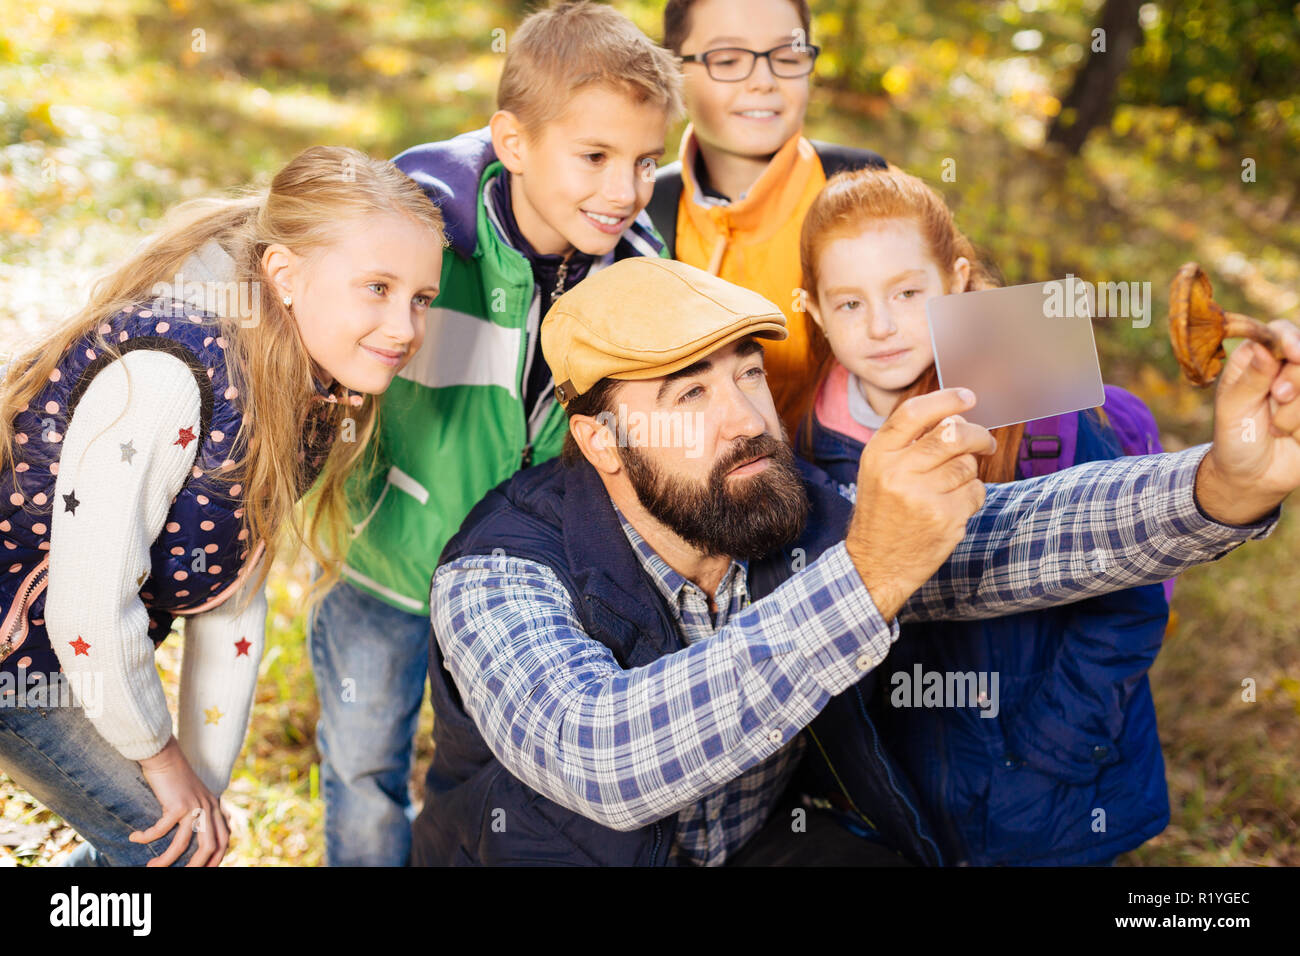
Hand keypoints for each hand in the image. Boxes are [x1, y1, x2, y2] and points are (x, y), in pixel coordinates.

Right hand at [130, 736, 231, 866]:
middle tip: (179, 877)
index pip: (224, 839)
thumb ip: (199, 814)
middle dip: (197, 867)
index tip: (204, 870)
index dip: (217, 858)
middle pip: (211, 847)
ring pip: (182, 844)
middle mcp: (208, 807)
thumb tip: (194, 836)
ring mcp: (194, 806)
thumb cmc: (174, 778)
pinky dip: (146, 837)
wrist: (164, 755)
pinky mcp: (177, 804)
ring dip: (166, 860)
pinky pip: (160, 830)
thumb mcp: (193, 797)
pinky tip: (134, 837)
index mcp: (215, 807)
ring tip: (151, 868)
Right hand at [845, 388, 996, 619]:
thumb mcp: (879, 471)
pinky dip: (972, 497)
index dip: (946, 400)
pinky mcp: (944, 518)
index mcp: (878, 455)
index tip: (968, 397)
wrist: (876, 562)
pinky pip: (976, 492)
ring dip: (969, 473)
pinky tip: (953, 507)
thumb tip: (955, 418)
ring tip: (952, 486)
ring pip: (968, 465)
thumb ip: (909, 443)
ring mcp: (922, 496)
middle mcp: (897, 472)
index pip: (914, 413)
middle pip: (953, 434)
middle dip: (978, 435)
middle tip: (986, 442)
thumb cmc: (883, 512)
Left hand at [1197, 319, 1299, 524]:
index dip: (1290, 338)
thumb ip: (1250, 379)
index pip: (1281, 332)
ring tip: (1276, 427)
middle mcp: (1287, 369)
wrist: (1252, 476)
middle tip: (1278, 396)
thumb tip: (1265, 349)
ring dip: (1296, 410)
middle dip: (1295, 378)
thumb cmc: (1235, 437)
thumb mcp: (1232, 409)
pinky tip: (1293, 435)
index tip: (1293, 353)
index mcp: (1258, 359)